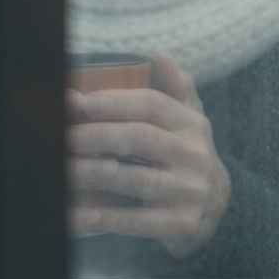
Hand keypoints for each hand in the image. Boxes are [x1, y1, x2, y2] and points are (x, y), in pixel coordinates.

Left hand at [67, 53, 231, 258]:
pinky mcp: (181, 223)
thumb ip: (176, 89)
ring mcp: (189, 190)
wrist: (217, 209)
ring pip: (135, 179)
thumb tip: (161, 55)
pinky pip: (135, 220)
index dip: (115, 101)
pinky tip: (75, 214)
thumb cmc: (188, 156)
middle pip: (141, 138)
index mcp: (193, 125)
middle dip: (96, 135)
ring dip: (93, 173)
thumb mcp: (190, 121)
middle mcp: (195, 155)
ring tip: (62, 170)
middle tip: (61, 136)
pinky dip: (102, 217)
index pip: (153, 105)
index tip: (79, 102)